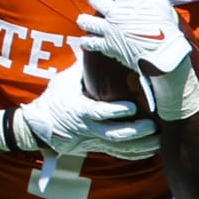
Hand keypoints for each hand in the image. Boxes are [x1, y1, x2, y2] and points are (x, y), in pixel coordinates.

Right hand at [19, 62, 158, 157]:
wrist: (39, 128)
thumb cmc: (54, 101)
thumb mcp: (64, 82)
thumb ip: (81, 67)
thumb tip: (94, 45)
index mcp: (79, 111)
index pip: (98, 113)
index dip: (115, 111)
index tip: (132, 107)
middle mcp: (88, 129)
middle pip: (113, 135)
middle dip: (135, 132)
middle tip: (153, 125)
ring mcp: (94, 140)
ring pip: (119, 147)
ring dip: (140, 145)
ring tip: (159, 140)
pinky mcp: (98, 147)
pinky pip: (118, 154)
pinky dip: (136, 154)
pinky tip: (152, 150)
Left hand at [78, 0, 191, 74]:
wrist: (163, 53)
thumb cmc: (165, 27)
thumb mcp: (159, 1)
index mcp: (127, 0)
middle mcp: (114, 13)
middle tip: (97, 0)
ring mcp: (109, 30)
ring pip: (87, 21)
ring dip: (85, 19)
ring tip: (85, 20)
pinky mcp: (108, 46)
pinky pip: (91, 43)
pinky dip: (87, 41)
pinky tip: (86, 40)